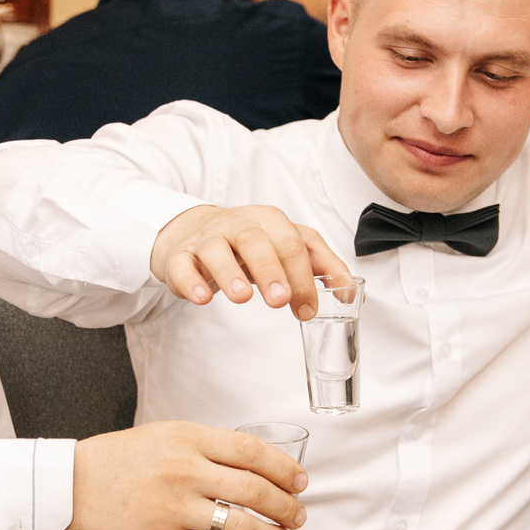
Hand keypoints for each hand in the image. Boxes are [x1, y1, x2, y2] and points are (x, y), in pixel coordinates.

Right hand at [65, 422, 307, 529]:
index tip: (300, 482)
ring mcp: (173, 509)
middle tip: (297, 516)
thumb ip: (206, 448)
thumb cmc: (121, 460)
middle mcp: (184, 471)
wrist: (71, 486)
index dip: (284, 468)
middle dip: (286, 507)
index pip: (251, 452)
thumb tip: (254, 466)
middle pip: (254, 490)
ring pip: (240, 527)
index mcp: (188, 439)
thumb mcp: (166, 436)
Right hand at [151, 204, 352, 318]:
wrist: (196, 231)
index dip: (304, 276)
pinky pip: (182, 264)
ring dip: (229, 274)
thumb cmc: (249, 243)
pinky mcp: (181, 255)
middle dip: (271, 270)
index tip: (308, 308)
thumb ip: (321, 266)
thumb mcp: (287, 247)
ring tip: (242, 298)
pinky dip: (190, 281)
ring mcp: (207, 238)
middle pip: (256, 241)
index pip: (293, 242)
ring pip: (216, 248)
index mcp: (270, 221)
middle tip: (281, 300)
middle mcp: (238, 225)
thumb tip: (348, 292)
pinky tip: (200, 298)